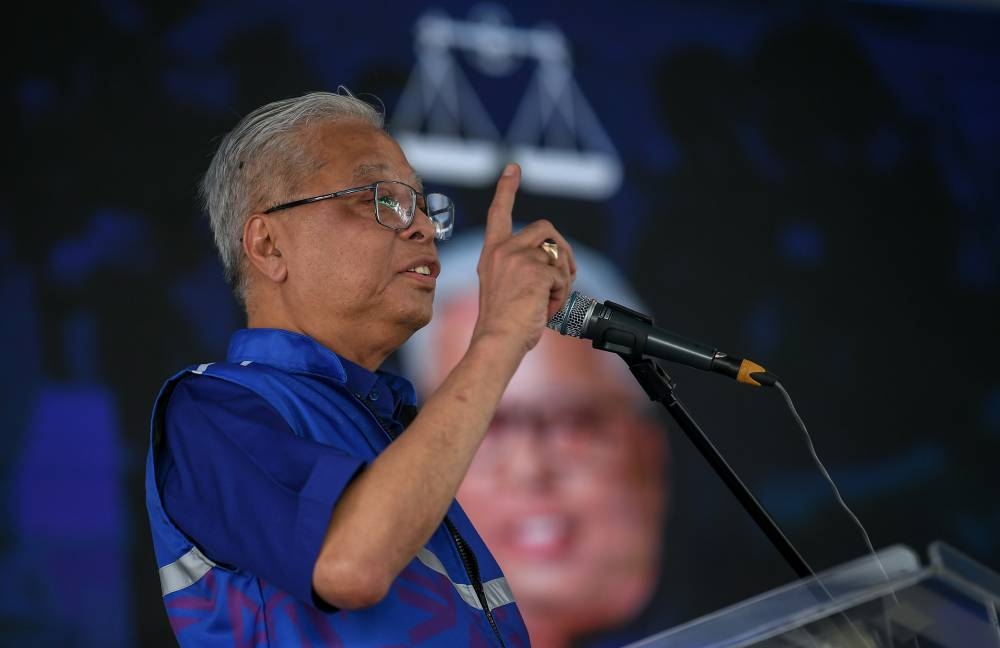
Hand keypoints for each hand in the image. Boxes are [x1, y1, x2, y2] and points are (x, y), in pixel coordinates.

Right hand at [471, 163, 576, 355]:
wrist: (497, 340)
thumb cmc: (502, 324)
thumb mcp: (505, 288)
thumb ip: (522, 268)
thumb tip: (555, 264)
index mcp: (492, 253)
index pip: (499, 212)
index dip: (507, 188)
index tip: (514, 169)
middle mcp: (502, 250)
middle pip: (545, 229)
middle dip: (563, 249)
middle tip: (568, 274)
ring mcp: (518, 258)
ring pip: (558, 254)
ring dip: (563, 278)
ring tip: (550, 301)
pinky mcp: (535, 270)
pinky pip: (562, 276)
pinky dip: (561, 295)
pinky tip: (547, 308)